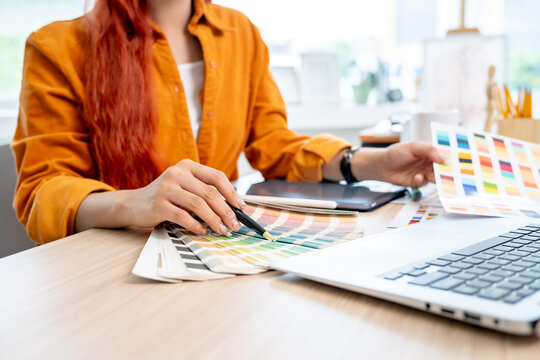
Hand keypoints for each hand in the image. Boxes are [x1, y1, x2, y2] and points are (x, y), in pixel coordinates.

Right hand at [76, 159, 245, 234]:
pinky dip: (196, 225)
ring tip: (222, 230)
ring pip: (198, 205)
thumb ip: (203, 191)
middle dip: (226, 211)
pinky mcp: (158, 204)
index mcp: (187, 166)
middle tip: (234, 225)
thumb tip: (232, 209)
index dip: (232, 192)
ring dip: (214, 220)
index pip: (216, 176)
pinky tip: (203, 231)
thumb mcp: (184, 187)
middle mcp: (177, 173)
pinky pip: (183, 216)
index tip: (241, 207)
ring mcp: (166, 188)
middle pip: (210, 193)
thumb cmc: (166, 197)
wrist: (133, 204)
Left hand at [351, 142, 443, 186]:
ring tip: (434, 177)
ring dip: (436, 178)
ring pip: (436, 177)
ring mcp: (424, 172)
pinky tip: (417, 177)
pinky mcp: (418, 182)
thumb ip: (428, 149)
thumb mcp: (412, 146)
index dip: (451, 157)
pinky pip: (424, 183)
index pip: (445, 154)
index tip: (457, 161)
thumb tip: (441, 158)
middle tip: (449, 173)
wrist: (382, 166)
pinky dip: (421, 181)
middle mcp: (429, 162)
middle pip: (443, 168)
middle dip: (447, 171)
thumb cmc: (395, 153)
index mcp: (430, 151)